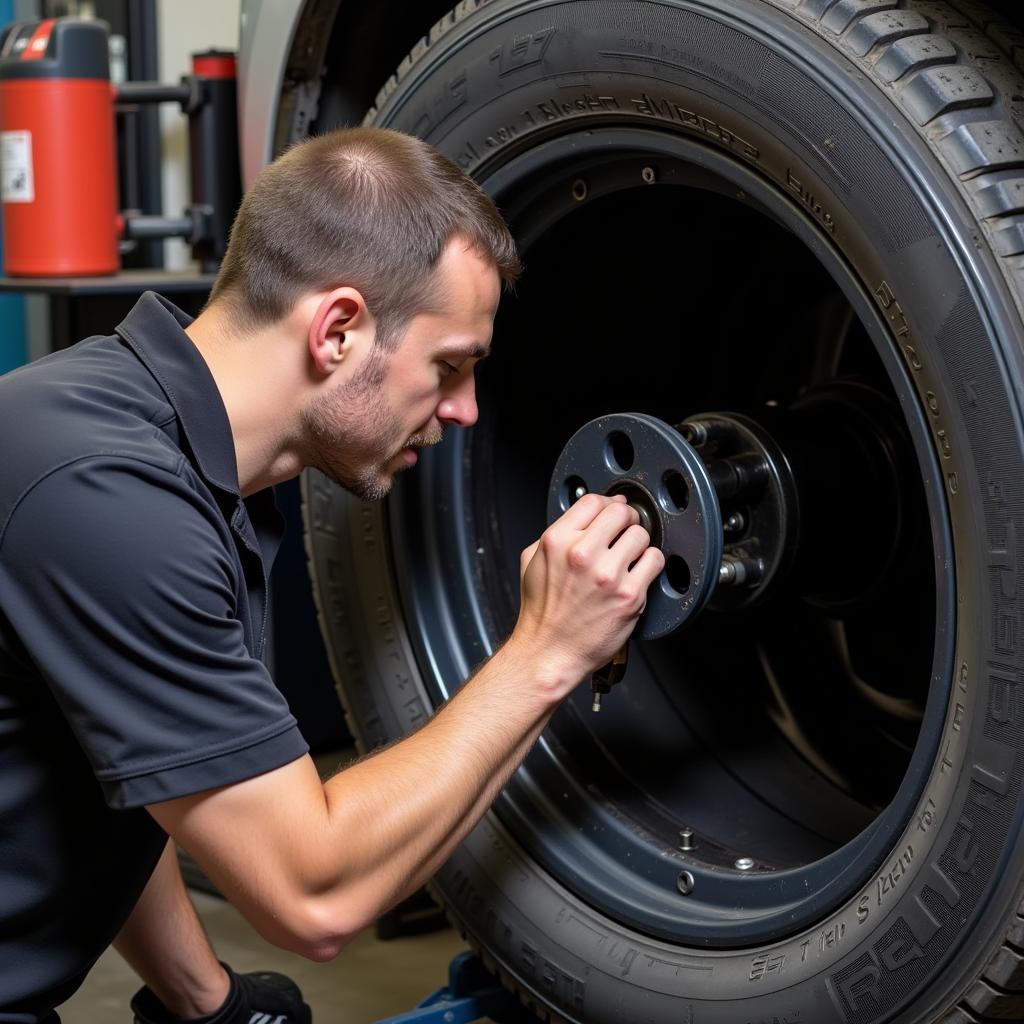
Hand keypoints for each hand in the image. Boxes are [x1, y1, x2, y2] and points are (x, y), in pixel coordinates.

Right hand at [511, 493, 665, 698]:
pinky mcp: (629, 595)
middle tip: (625, 532)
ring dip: (638, 544)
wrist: (548, 653)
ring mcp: (608, 575)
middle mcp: (582, 555)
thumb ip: (557, 533)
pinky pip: (654, 561)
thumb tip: (585, 516)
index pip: (594, 501)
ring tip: (629, 558)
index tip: (614, 510)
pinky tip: (637, 573)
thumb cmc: (542, 613)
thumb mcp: (532, 561)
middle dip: (626, 520)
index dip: (608, 503)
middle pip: (621, 513)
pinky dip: (650, 564)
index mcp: (557, 542)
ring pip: (641, 535)